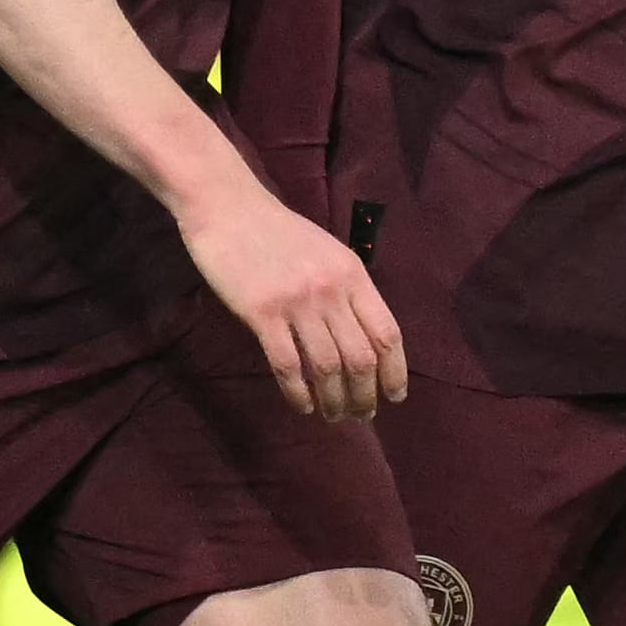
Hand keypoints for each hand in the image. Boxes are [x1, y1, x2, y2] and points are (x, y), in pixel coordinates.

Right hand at [180, 174, 406, 419]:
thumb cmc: (279, 234)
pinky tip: (302, 406)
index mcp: (353, 275)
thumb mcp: (328, 254)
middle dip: (366, 394)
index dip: (395, 371)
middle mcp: (331, 290)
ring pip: (328, 366)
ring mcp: (297, 302)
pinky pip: (287, 365)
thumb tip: (366, 339)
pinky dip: (298, 393)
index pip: (387, 333)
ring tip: (335, 416)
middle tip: (361, 415)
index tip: (395, 396)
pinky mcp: (262, 312)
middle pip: (361, 357)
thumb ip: (347, 290)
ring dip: (335, 399)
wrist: (230, 209)